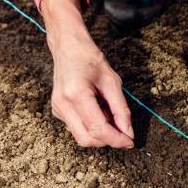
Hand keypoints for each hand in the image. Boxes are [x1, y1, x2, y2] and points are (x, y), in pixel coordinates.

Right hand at [42, 0, 133, 148]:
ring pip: (81, 136)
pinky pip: (77, 128)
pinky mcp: (58, 111)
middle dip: (107, 141)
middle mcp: (63, 104)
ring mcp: (58, 108)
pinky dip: (92, 126)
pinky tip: (100, 111)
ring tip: (110, 114)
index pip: (98, 128)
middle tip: (123, 132)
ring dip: (100, 133)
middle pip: (87, 139)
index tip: (130, 141)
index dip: (116, 139)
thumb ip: (121, 109)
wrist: (67, 46)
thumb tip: (128, 132)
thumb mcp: (112, 81)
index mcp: (76, 94)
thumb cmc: (89, 58)